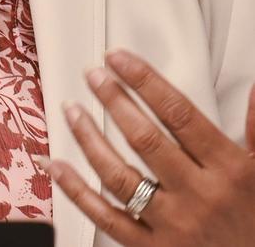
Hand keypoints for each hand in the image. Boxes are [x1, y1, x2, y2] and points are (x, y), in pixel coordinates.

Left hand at [38, 50, 254, 245]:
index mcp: (227, 171)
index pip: (178, 113)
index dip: (145, 80)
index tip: (120, 59)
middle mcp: (198, 196)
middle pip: (145, 139)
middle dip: (114, 101)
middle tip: (93, 74)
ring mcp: (173, 225)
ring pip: (120, 176)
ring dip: (89, 139)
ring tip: (72, 109)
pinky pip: (107, 218)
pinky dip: (77, 191)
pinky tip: (57, 166)